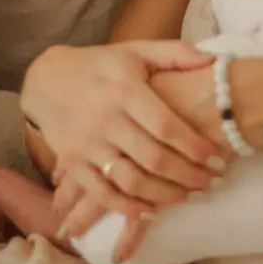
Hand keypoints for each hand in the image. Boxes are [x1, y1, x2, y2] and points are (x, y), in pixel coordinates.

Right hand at [19, 42, 224, 237]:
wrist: (45, 78)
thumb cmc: (99, 65)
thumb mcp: (135, 51)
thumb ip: (175, 54)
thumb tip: (213, 60)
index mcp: (124, 89)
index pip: (165, 125)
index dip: (194, 146)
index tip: (217, 158)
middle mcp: (105, 118)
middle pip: (153, 158)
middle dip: (187, 175)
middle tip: (211, 183)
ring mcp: (87, 143)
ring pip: (130, 180)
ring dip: (163, 195)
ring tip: (187, 196)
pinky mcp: (72, 162)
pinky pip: (101, 192)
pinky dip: (126, 208)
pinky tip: (149, 211)